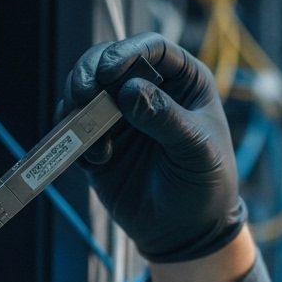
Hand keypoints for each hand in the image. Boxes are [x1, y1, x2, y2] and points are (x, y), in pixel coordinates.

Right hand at [63, 32, 245, 263]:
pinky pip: (75, 129)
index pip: (153, 48)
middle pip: (108, 61)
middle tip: (83, 92)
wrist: (187, 232)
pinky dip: (76, 137)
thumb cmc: (206, 184)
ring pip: (86, 90)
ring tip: (84, 123)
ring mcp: (120, 116)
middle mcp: (148, 91)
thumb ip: (167, 118)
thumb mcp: (197, 150)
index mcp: (183, 82)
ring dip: (77, 101)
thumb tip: (131, 90)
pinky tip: (99, 158)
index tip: (110, 70)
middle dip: (90, 71)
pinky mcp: (98, 143)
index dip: (128, 52)